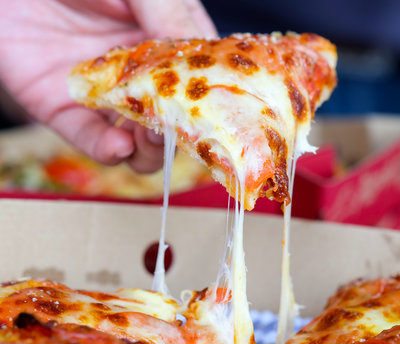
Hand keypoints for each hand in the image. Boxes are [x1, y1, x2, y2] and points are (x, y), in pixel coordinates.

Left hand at [0, 0, 216, 172]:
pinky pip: (88, 138)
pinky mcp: (64, 109)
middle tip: (177, 129)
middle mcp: (138, 76)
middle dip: (179, 133)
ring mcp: (102, 96)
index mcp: (164, 45)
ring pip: (137, 143)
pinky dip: (105, 149)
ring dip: (149, 150)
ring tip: (150, 138)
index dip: (208, 103)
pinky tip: (117, 146)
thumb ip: (169, 15)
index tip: (214, 112)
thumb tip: (202, 54)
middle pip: (171, 121)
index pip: (197, 83)